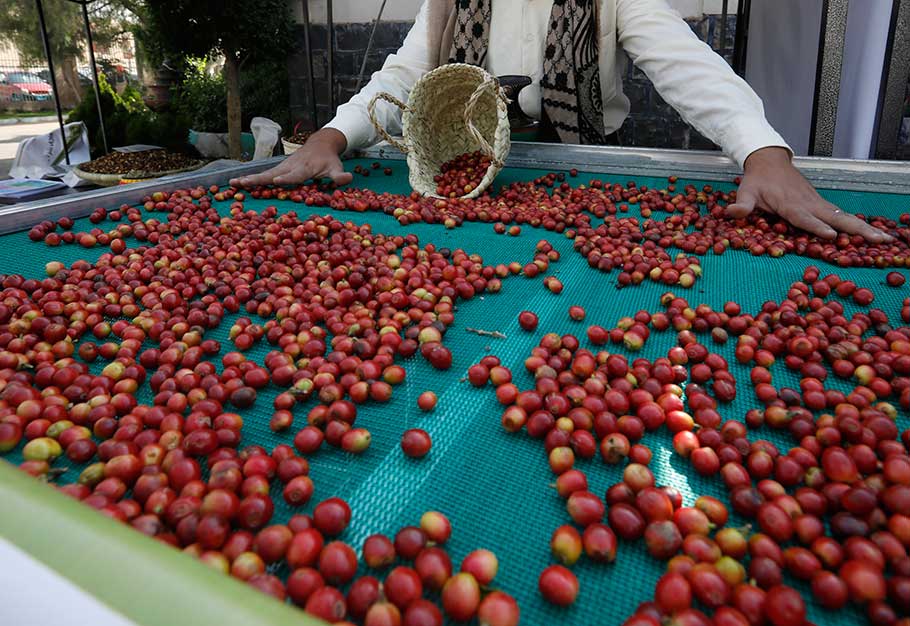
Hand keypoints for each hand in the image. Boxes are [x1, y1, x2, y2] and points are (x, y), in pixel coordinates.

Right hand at [229, 128, 352, 187]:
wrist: (320, 143)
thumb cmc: (329, 159)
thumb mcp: (337, 167)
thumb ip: (340, 176)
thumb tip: (347, 179)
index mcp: (305, 168)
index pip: (294, 175)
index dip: (286, 178)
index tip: (276, 181)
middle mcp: (290, 167)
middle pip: (272, 174)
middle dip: (258, 179)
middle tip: (242, 183)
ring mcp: (282, 167)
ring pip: (264, 174)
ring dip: (249, 179)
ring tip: (233, 183)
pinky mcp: (278, 169)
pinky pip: (264, 175)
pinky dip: (251, 179)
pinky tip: (236, 183)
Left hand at [726, 147, 893, 242]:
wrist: (769, 160)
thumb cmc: (757, 180)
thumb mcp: (746, 191)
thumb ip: (741, 204)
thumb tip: (732, 213)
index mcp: (789, 204)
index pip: (804, 218)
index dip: (816, 226)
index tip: (832, 235)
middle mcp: (807, 203)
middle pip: (834, 218)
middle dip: (855, 229)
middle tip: (878, 239)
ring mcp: (816, 202)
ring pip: (842, 216)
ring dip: (863, 227)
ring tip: (883, 238)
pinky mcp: (820, 203)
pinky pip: (839, 215)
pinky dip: (856, 224)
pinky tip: (870, 233)